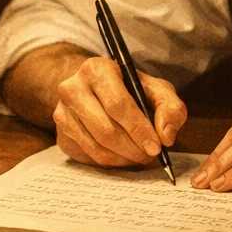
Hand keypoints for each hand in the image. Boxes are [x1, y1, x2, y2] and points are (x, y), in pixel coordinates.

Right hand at [53, 57, 186, 167]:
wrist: (95, 89)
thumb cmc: (131, 89)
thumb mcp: (156, 89)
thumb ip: (170, 107)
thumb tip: (166, 136)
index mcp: (96, 69)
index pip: (117, 104)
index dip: (138, 129)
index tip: (156, 146)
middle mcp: (72, 89)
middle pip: (105, 130)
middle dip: (132, 148)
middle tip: (150, 155)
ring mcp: (61, 113)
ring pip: (96, 147)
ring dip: (123, 158)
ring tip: (140, 156)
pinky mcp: (61, 135)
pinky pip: (88, 156)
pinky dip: (111, 162)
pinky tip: (124, 156)